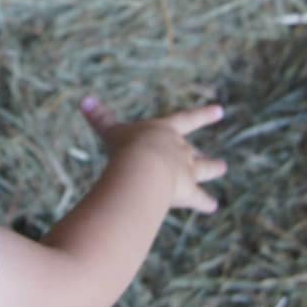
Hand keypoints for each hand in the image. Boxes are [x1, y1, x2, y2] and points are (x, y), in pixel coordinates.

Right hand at [80, 96, 227, 212]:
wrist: (142, 170)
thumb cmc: (126, 148)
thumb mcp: (112, 131)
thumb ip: (100, 118)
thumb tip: (83, 100)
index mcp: (164, 132)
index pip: (186, 120)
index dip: (202, 116)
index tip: (220, 111)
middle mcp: (179, 150)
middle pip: (193, 152)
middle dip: (201, 154)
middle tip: (218, 157)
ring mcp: (185, 171)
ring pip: (203, 170)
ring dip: (212, 168)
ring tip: (223, 167)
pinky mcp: (186, 192)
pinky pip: (198, 198)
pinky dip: (204, 202)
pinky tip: (212, 206)